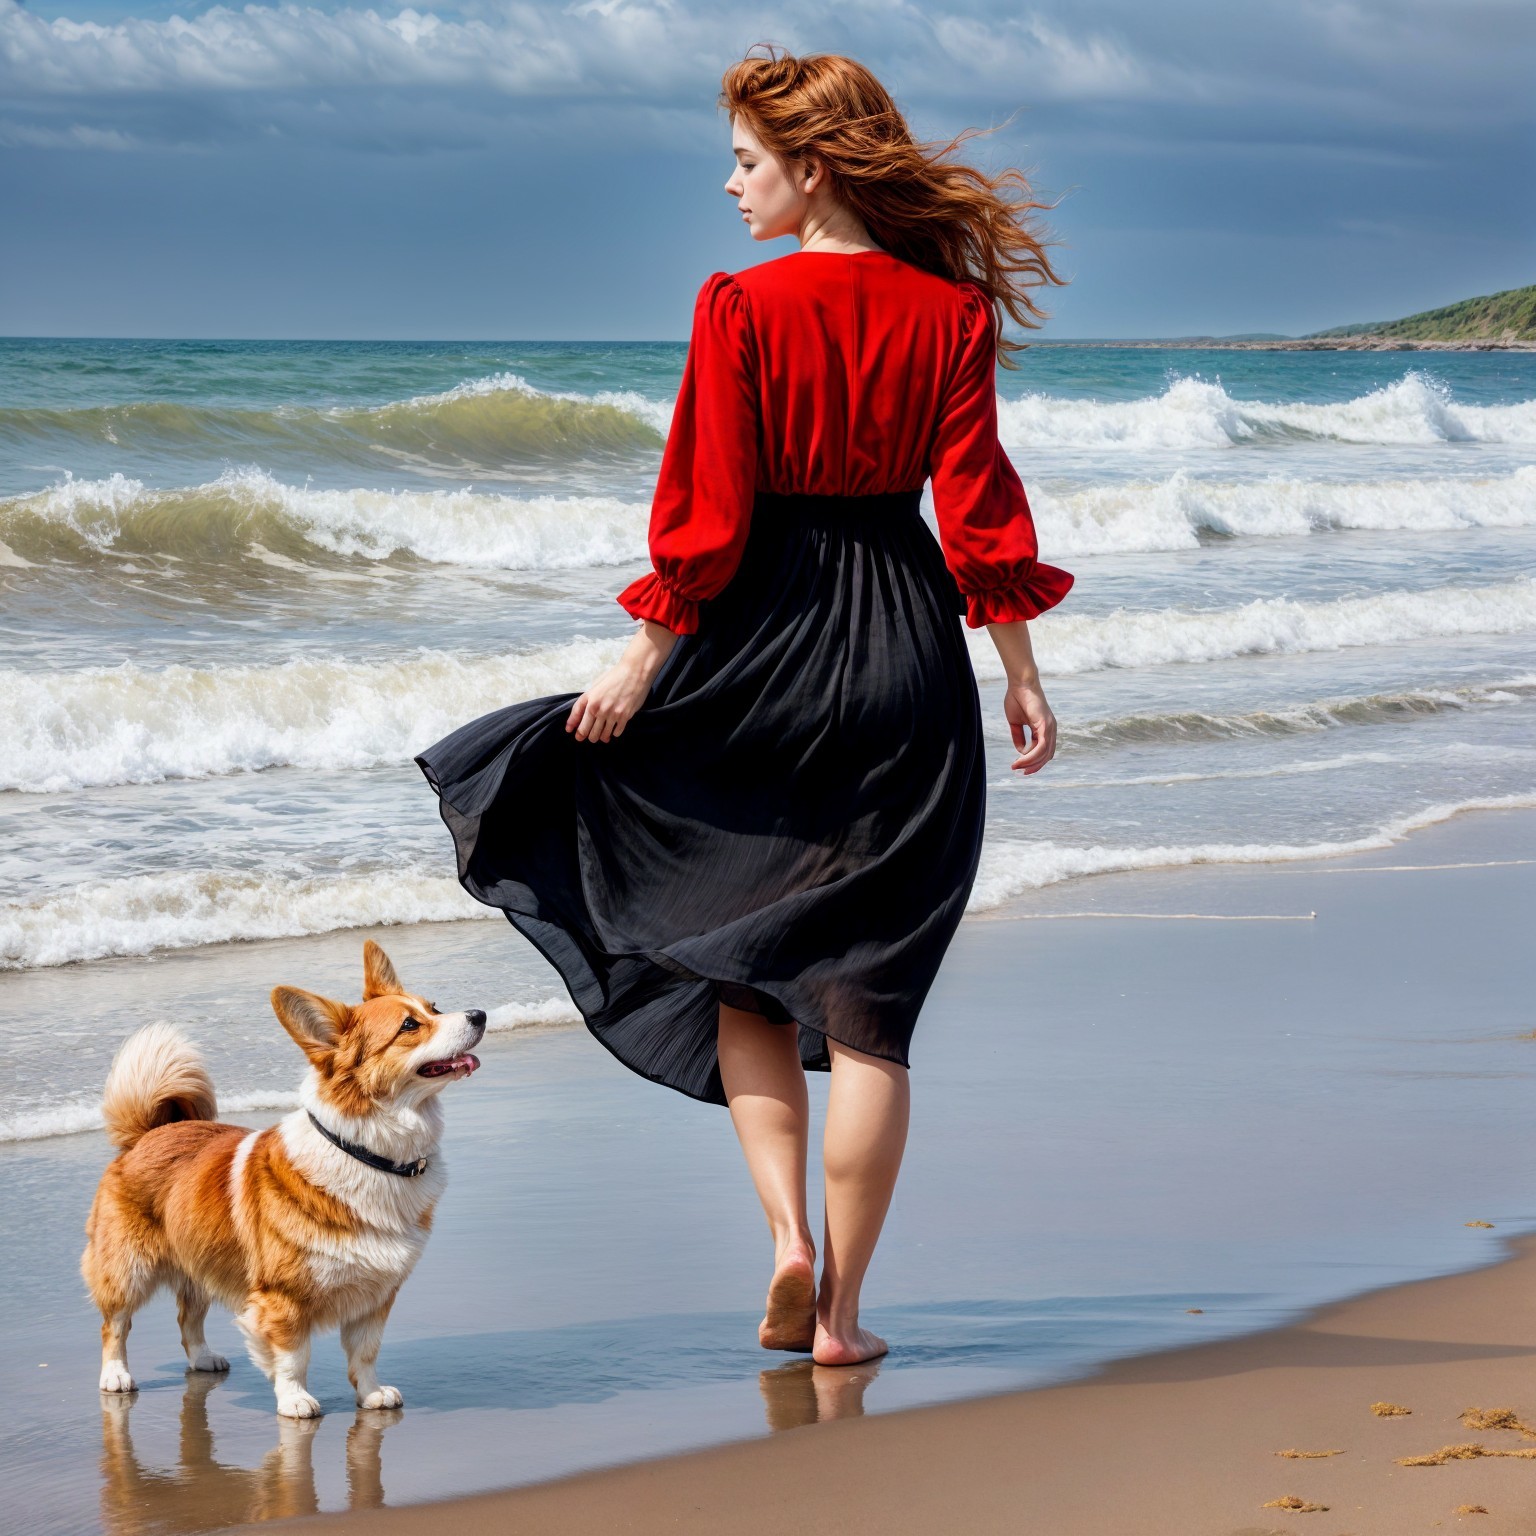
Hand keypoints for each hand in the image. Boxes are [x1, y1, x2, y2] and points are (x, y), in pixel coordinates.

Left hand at [566, 622, 677, 742]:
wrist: (635, 671)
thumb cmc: (615, 676)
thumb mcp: (596, 685)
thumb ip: (588, 699)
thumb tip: (583, 714)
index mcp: (589, 699)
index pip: (576, 717)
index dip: (573, 727)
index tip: (572, 732)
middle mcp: (598, 708)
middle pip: (588, 731)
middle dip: (588, 736)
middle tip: (590, 737)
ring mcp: (612, 714)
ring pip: (602, 735)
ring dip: (601, 737)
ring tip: (603, 736)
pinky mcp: (625, 716)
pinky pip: (616, 733)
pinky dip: (614, 733)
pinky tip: (614, 730)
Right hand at [1004, 679, 1056, 773]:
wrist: (1020, 684)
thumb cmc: (1017, 699)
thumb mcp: (1016, 723)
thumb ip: (1019, 737)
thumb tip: (1021, 752)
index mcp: (1044, 729)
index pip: (1043, 752)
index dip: (1033, 761)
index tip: (1019, 766)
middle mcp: (1050, 730)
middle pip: (1046, 756)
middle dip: (1033, 766)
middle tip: (1020, 771)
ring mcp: (1050, 727)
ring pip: (1044, 754)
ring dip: (1030, 763)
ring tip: (1016, 766)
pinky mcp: (1046, 725)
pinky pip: (1041, 746)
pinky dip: (1031, 756)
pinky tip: (1021, 759)